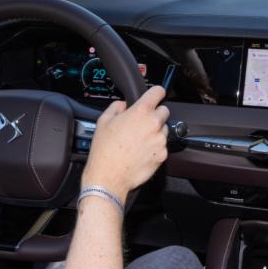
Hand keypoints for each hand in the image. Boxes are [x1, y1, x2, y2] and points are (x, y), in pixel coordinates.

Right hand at [81, 86, 169, 202]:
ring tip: (139, 141)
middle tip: (141, 124)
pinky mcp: (163, 155)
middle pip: (164, 111)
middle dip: (155, 115)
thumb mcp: (103, 121)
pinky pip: (162, 146)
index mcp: (140, 112)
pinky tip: (141, 152)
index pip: (158, 92)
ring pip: (164, 130)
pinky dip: (155, 148)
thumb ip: (116, 107)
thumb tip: (123, 104)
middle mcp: (153, 124)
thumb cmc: (104, 150)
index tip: (155, 95)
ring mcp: (160, 140)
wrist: (109, 176)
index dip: (156, 93)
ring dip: (155, 132)